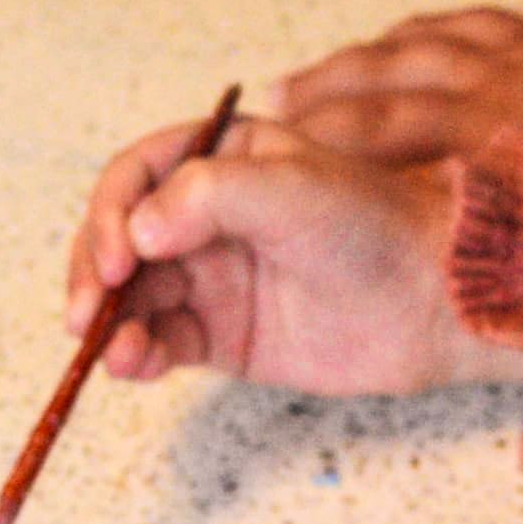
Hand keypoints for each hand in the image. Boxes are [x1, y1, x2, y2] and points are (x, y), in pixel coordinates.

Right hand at [65, 110, 522, 395]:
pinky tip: (134, 363)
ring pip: (132, 297)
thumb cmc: (375, 223)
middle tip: (89, 312)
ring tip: (117, 351)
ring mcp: (212, 278)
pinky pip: (160, 342)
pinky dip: (136, 354)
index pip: (137, 177)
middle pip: (120, 239)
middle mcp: (206, 217)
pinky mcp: (223, 336)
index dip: (113, 213)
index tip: (118, 257)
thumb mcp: (292, 187)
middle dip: (95, 274)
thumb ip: (209, 195)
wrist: (433, 297)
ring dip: (109, 322)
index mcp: (221, 160)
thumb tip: (138, 232)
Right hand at [270, 2, 522, 163]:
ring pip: (419, 49)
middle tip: (269, 109)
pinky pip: (473, 25)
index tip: (271, 155)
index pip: (382, 134)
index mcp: (494, 136)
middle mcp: (494, 91)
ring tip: (313, 76)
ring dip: (360, 61)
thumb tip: (519, 274)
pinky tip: (411, 38)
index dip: (322, 142)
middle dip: (321, 98)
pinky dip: (430, 32)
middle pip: (386, 86)